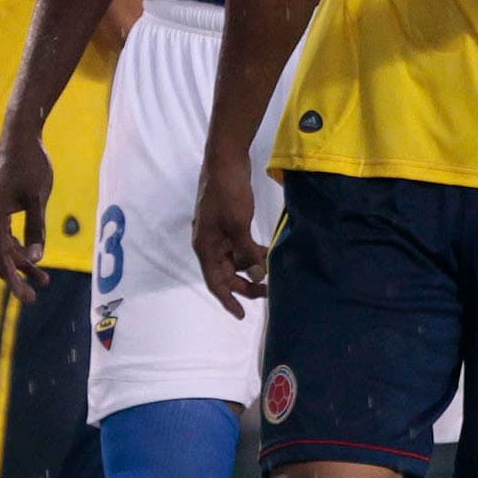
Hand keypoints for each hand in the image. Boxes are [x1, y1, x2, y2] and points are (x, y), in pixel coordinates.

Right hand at [0, 126, 54, 302]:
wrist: (21, 135)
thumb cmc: (31, 163)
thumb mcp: (38, 198)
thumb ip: (37, 229)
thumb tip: (36, 259)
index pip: (0, 257)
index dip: (13, 280)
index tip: (27, 298)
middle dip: (16, 277)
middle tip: (34, 297)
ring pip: (3, 247)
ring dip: (20, 264)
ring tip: (43, 280)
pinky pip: (5, 235)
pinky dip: (18, 248)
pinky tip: (33, 257)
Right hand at [190, 161, 267, 315]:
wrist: (225, 162)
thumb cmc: (227, 194)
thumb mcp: (239, 226)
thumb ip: (247, 253)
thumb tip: (259, 276)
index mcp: (205, 247)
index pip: (215, 282)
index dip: (228, 300)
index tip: (241, 315)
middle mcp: (210, 244)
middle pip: (226, 273)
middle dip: (245, 285)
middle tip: (268, 293)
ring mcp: (219, 234)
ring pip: (234, 260)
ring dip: (251, 268)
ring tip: (271, 273)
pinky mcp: (229, 224)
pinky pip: (239, 246)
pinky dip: (252, 252)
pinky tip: (267, 253)